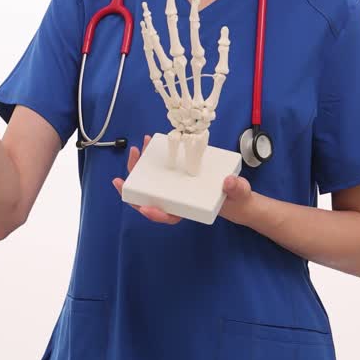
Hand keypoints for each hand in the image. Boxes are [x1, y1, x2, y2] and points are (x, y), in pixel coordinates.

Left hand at [111, 134, 259, 226]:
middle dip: (134, 190)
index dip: (156, 214)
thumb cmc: (235, 196)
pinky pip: (158, 171)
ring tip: (136, 150)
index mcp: (189, 209)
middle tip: (121, 180)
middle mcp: (177, 201)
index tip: (146, 209)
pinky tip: (149, 144)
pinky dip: (151, 158)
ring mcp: (173, 189)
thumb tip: (228, 182)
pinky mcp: (174, 177)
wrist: (235, 192)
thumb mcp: (239, 193)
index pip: (169, 215)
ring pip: (150, 184)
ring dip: (139, 169)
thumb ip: (235, 189)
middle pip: (151, 200)